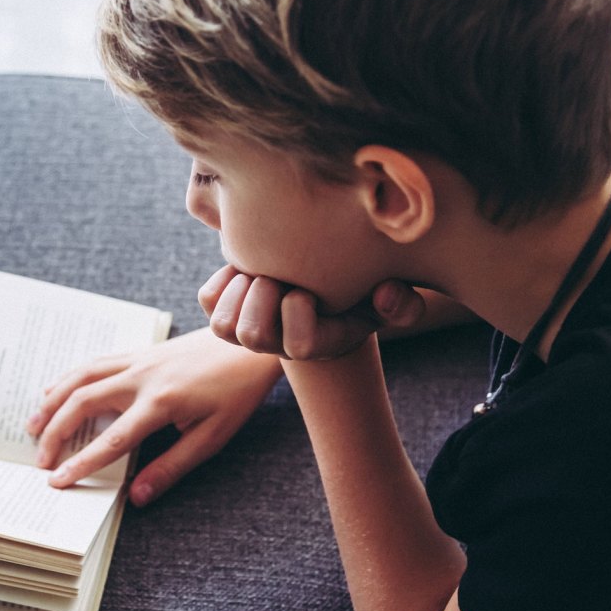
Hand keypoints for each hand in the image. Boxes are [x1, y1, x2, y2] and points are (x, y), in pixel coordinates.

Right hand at [27, 327, 281, 505]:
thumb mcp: (212, 437)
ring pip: (81, 377)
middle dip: (55, 433)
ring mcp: (137, 360)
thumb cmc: (235, 393)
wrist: (247, 344)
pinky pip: (94, 363)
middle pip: (82, 403)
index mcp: (161, 403)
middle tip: (39, 461)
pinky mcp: (138, 352)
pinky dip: (69, 378)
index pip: (112, 440)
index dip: (81, 464)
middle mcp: (141, 378)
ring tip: (31, 426)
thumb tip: (137, 496)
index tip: (57, 482)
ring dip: (52, 402)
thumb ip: (172, 466)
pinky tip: (57, 391)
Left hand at [199, 265, 427, 358]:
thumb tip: (386, 294)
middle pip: (253, 335)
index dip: (300, 310)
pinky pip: (208, 298)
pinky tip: (247, 265)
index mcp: (313, 343)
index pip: (298, 344)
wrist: (314, 285)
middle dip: (266, 294)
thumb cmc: (354, 290)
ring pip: (224, 324)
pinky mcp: (220, 308)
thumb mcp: (386, 296)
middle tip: (281, 273)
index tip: (310, 288)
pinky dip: (224, 277)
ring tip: (262, 270)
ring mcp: (243, 330)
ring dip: (242, 289)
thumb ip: (402, 303)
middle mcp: (274, 343)